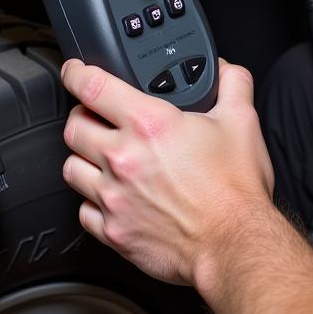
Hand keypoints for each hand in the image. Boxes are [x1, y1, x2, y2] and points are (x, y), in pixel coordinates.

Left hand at [60, 58, 274, 284]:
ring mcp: (113, 197)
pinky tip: (110, 195)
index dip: (77, 73)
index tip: (75, 72)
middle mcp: (123, 158)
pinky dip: (92, 200)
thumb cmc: (235, 190)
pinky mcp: (113, 230)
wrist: (234, 244)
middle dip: (81, 116)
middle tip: (95, 117)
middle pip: (73, 126)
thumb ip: (231, 84)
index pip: (93, 87)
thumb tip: (224, 69)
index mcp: (149, 124)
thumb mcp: (241, 122)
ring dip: (82, 157)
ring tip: (99, 155)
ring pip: (71, 167)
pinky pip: (83, 210)